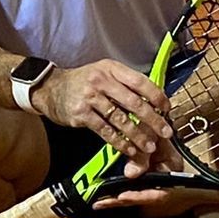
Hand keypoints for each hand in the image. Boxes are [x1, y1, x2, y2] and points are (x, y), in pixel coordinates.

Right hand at [29, 58, 173, 162]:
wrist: (51, 89)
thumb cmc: (82, 82)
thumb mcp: (103, 73)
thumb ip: (124, 83)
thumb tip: (153, 100)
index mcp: (110, 69)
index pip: (140, 81)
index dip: (156, 96)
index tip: (167, 109)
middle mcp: (100, 80)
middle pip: (134, 102)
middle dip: (153, 120)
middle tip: (165, 132)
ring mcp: (90, 97)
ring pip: (121, 120)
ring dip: (138, 135)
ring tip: (149, 146)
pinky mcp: (81, 114)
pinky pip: (105, 131)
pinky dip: (119, 142)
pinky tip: (128, 149)